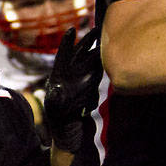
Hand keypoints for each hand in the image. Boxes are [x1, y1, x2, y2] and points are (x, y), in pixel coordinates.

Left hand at [43, 26, 102, 151]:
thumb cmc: (60, 124)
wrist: (70, 137)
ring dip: (99, 51)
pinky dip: (103, 69)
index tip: (72, 29)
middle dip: (88, 42)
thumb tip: (58, 88)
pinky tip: (110, 61)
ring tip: (108, 39)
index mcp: (57, 79)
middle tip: (99, 28)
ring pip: (90, 63)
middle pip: (79, 55)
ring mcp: (81, 83)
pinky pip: (98, 76)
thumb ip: (57, 99)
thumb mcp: (55, 111)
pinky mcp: (90, 90)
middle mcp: (69, 78)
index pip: (62, 57)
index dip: (67, 44)